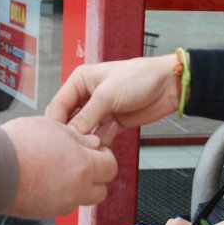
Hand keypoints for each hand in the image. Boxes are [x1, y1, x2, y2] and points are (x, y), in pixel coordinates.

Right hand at [2, 116, 116, 217]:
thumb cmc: (19, 144)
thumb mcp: (55, 128)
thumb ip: (79, 138)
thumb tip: (92, 144)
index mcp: (83, 166)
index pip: (111, 166)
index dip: (105, 156)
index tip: (97, 151)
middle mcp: (76, 189)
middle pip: (102, 189)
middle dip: (96, 176)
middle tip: (84, 162)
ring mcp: (61, 204)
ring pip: (82, 198)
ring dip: (78, 187)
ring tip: (61, 170)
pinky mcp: (45, 212)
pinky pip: (62, 205)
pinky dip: (60, 194)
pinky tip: (46, 179)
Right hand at [45, 54, 178, 144]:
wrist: (167, 86)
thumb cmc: (139, 78)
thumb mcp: (108, 94)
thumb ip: (86, 115)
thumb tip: (70, 134)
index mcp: (80, 81)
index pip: (58, 104)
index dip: (55, 123)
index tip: (55, 141)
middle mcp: (86, 95)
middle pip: (68, 120)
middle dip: (72, 134)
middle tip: (75, 146)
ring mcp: (99, 111)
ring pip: (83, 132)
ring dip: (88, 140)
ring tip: (93, 144)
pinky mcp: (111, 123)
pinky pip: (98, 137)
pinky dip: (101, 142)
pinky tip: (108, 139)